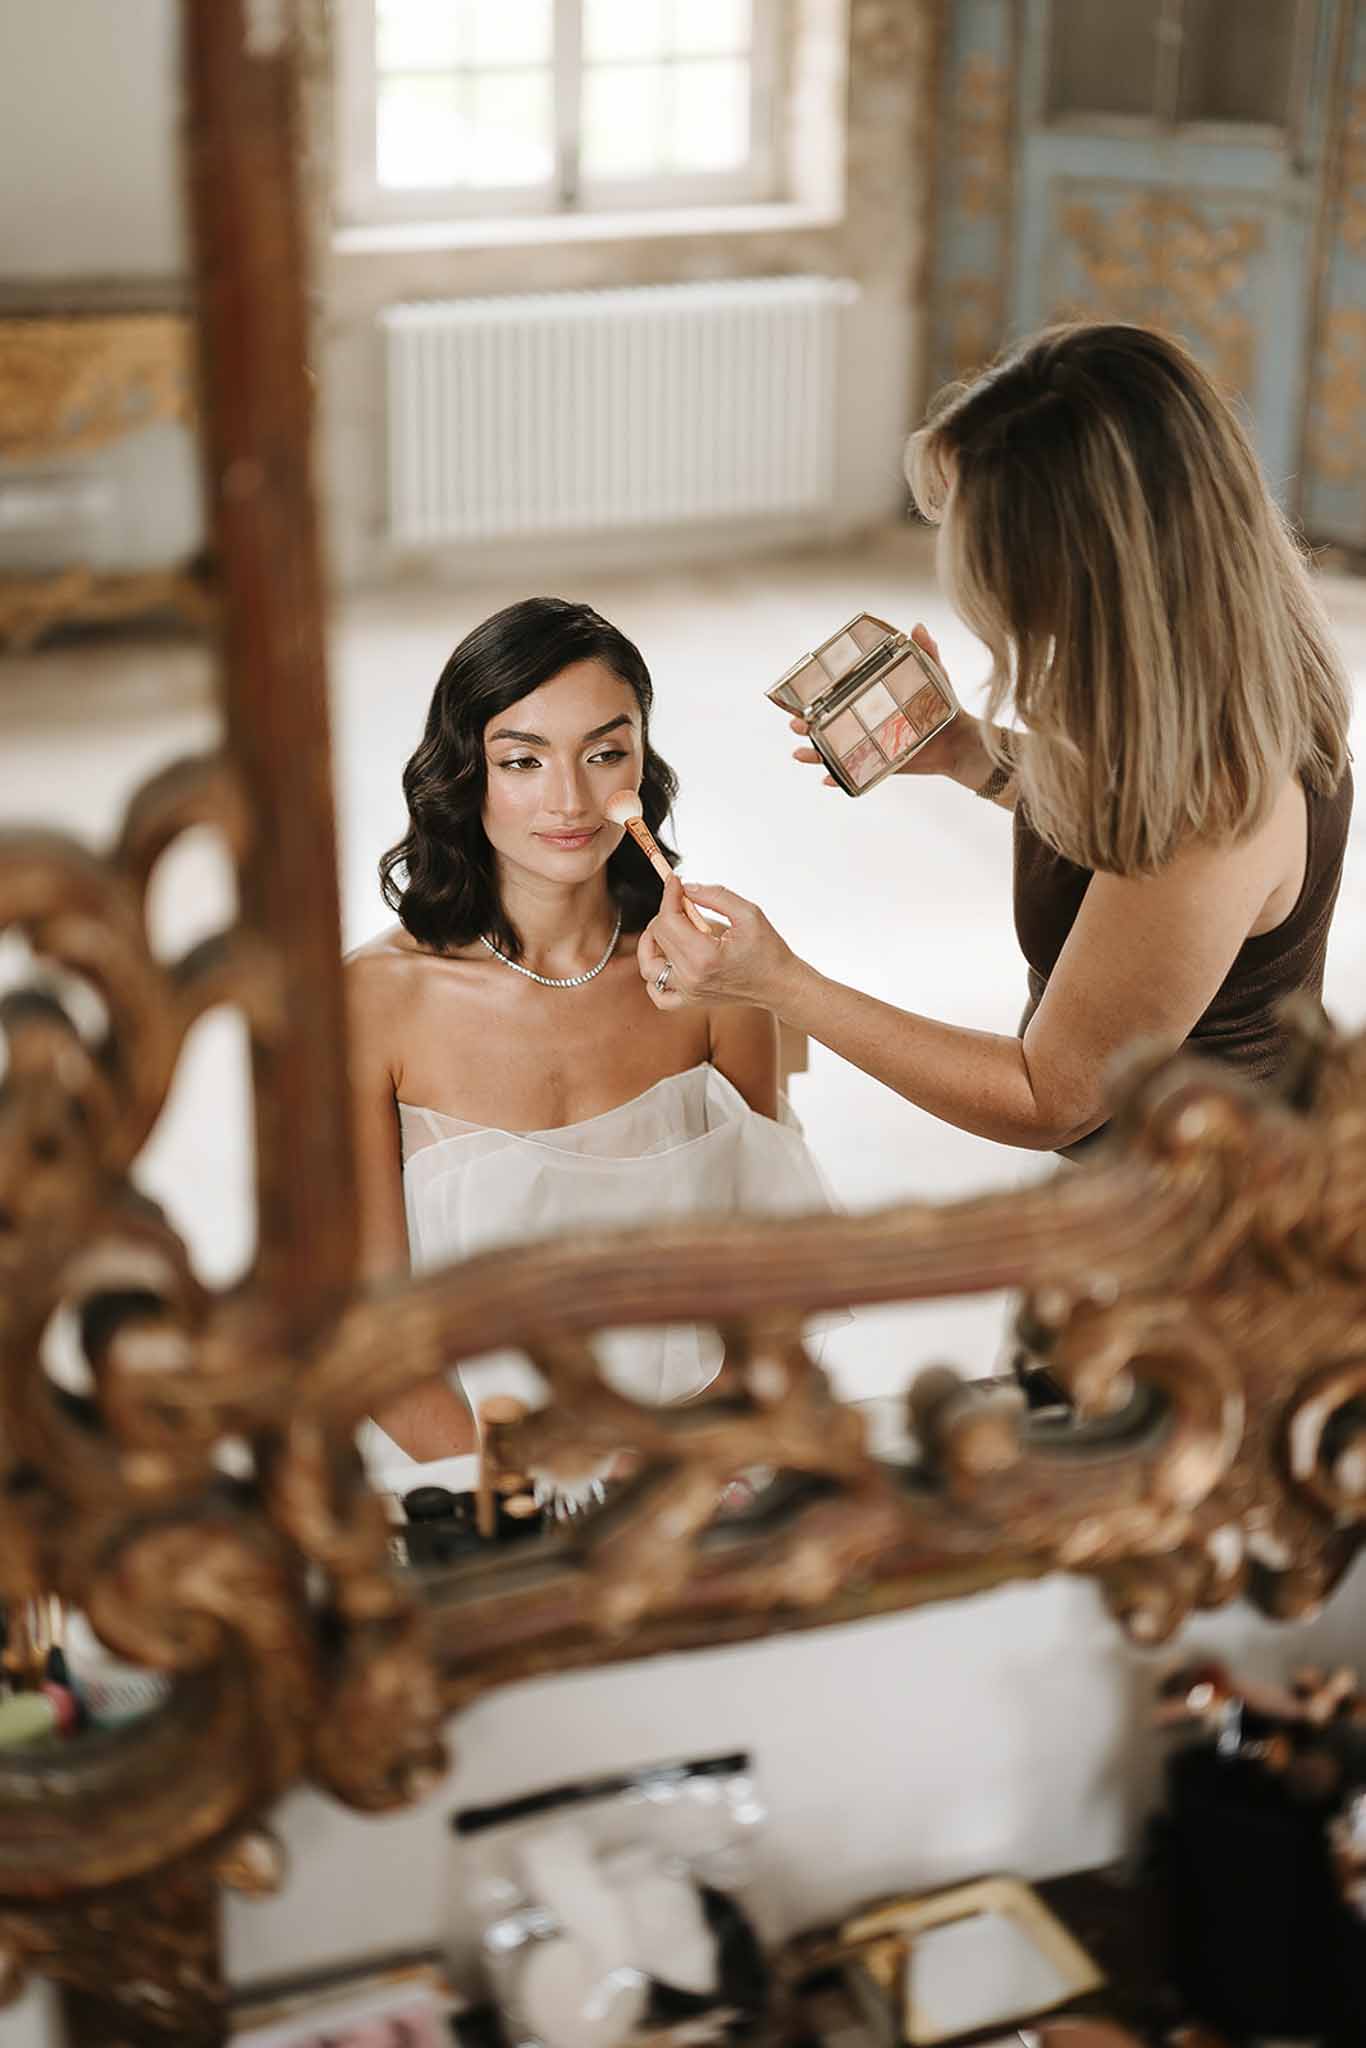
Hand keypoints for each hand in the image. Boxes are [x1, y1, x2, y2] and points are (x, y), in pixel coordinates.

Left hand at [638, 877, 797, 1011]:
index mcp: (705, 956)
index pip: (668, 920)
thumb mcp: (748, 913)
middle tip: (685, 903)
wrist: (780, 985)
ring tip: (671, 928)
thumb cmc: (769, 950)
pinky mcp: (690, 1001)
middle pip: (658, 936)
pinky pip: (658, 993)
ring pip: (648, 965)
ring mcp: (688, 992)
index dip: (669, 895)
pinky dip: (654, 976)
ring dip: (652, 942)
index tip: (675, 881)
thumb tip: (687, 887)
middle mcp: (691, 977)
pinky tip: (667, 960)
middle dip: (667, 912)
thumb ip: (715, 895)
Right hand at [789, 624, 971, 784]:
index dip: (813, 697)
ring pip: (833, 751)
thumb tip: (918, 627)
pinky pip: (854, 774)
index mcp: (869, 700)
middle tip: (796, 724)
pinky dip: (839, 779)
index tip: (797, 696)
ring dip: (814, 754)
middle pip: (825, 725)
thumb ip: (926, 651)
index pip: (835, 697)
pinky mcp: (879, 765)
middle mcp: (863, 723)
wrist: (960, 739)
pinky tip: (827, 780)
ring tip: (800, 754)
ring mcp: (868, 745)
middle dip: (805, 726)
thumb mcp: (933, 675)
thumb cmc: (944, 705)